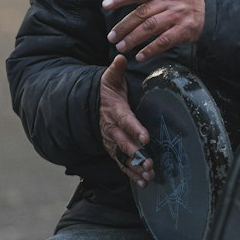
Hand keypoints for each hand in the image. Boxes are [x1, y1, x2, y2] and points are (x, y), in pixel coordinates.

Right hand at [99, 55, 152, 186]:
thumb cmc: (105, 91)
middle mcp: (112, 129)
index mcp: (115, 111)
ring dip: (135, 168)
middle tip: (150, 163)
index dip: (135, 130)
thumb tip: (121, 56)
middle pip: (124, 144)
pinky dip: (131, 174)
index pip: (125, 121)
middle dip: (136, 154)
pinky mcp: (113, 150)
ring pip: (123, 157)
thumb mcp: (109, 78)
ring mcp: (111, 142)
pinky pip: (122, 164)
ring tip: (148, 176)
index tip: (146, 138)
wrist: (89, 107)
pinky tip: (143, 183)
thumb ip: (116, 69)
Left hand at [102, 0, 205, 62]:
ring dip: (133, 39)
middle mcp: (170, 1)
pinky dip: (150, 49)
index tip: (105, 5)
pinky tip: (140, 56)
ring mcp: (178, 16)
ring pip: (150, 28)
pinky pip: (163, 42)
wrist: (211, 16)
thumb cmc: (185, 5)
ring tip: (121, 47)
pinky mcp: (184, 31)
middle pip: (142, 13)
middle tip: (111, 37)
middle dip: (124, 26)